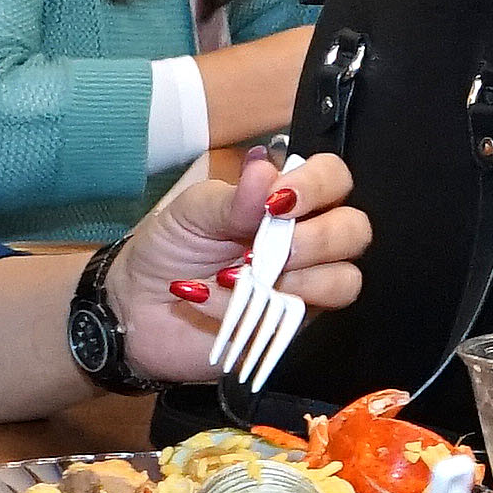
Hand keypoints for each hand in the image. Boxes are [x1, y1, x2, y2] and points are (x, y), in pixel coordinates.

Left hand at [110, 148, 370, 385]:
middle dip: (314, 239)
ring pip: (345, 279)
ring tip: (238, 277)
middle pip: (355, 230)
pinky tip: (217, 300)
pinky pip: (302, 318)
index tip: (278, 202)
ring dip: (295, 279)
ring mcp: (304, 285)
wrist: (137, 309)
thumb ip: (232, 197)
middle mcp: (306, 239)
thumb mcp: (191, 212)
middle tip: (261, 249)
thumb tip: (264, 167)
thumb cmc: (168, 250)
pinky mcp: (291, 325)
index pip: (334, 178)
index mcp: (286, 200)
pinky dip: (258, 307)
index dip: (319, 186)